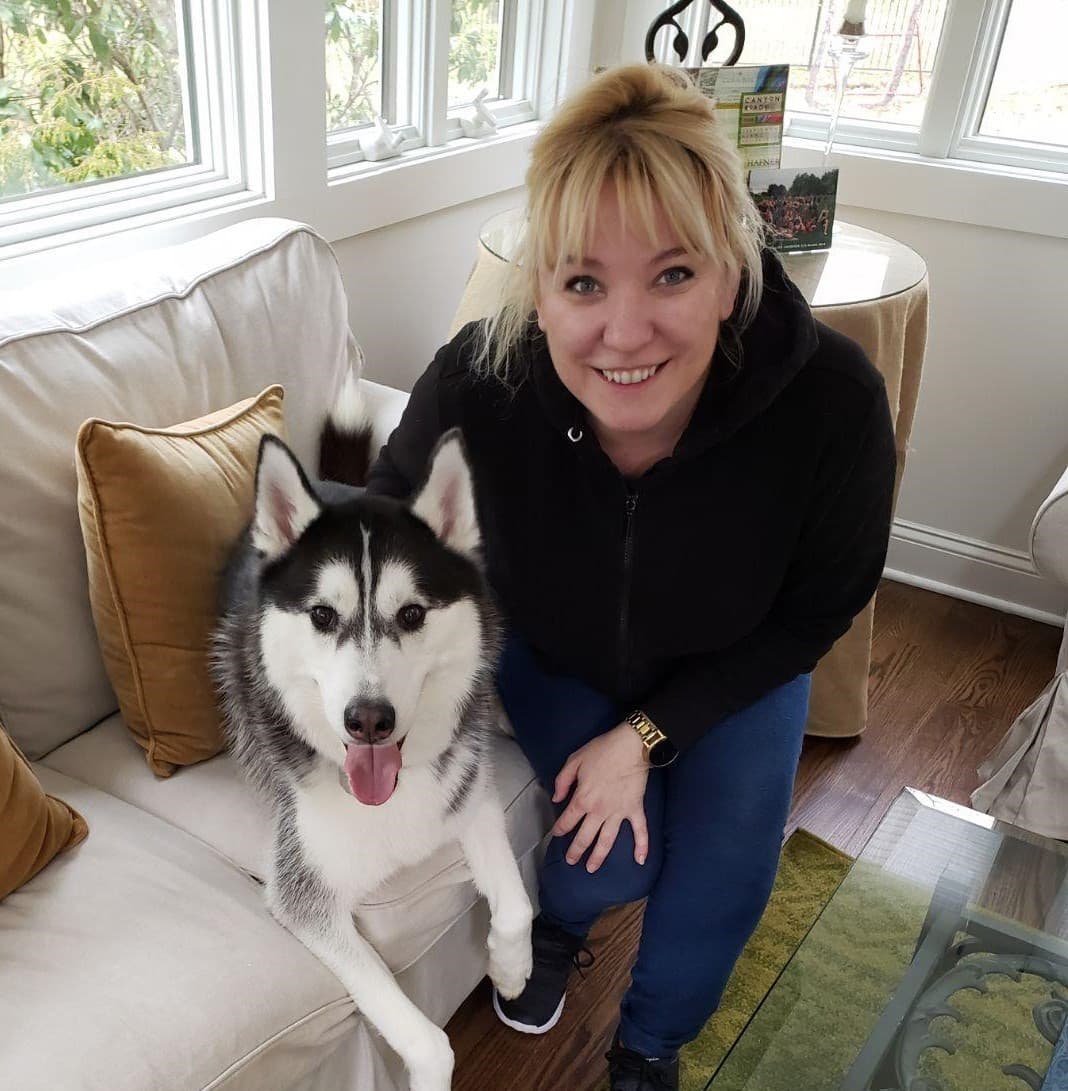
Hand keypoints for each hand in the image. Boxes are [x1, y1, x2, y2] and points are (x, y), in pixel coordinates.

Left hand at [551, 723, 648, 872]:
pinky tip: (640, 861)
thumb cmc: (602, 751)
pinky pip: (640, 831)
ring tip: (591, 868)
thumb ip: (562, 781)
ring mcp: (618, 813)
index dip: (560, 829)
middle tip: (571, 861)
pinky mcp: (635, 810)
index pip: (567, 821)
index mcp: (583, 799)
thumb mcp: (574, 760)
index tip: (556, 834)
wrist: (630, 747)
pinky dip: (642, 846)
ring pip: (607, 841)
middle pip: (585, 837)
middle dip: (576, 851)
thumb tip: (556, 799)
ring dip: (599, 856)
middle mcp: (599, 811)